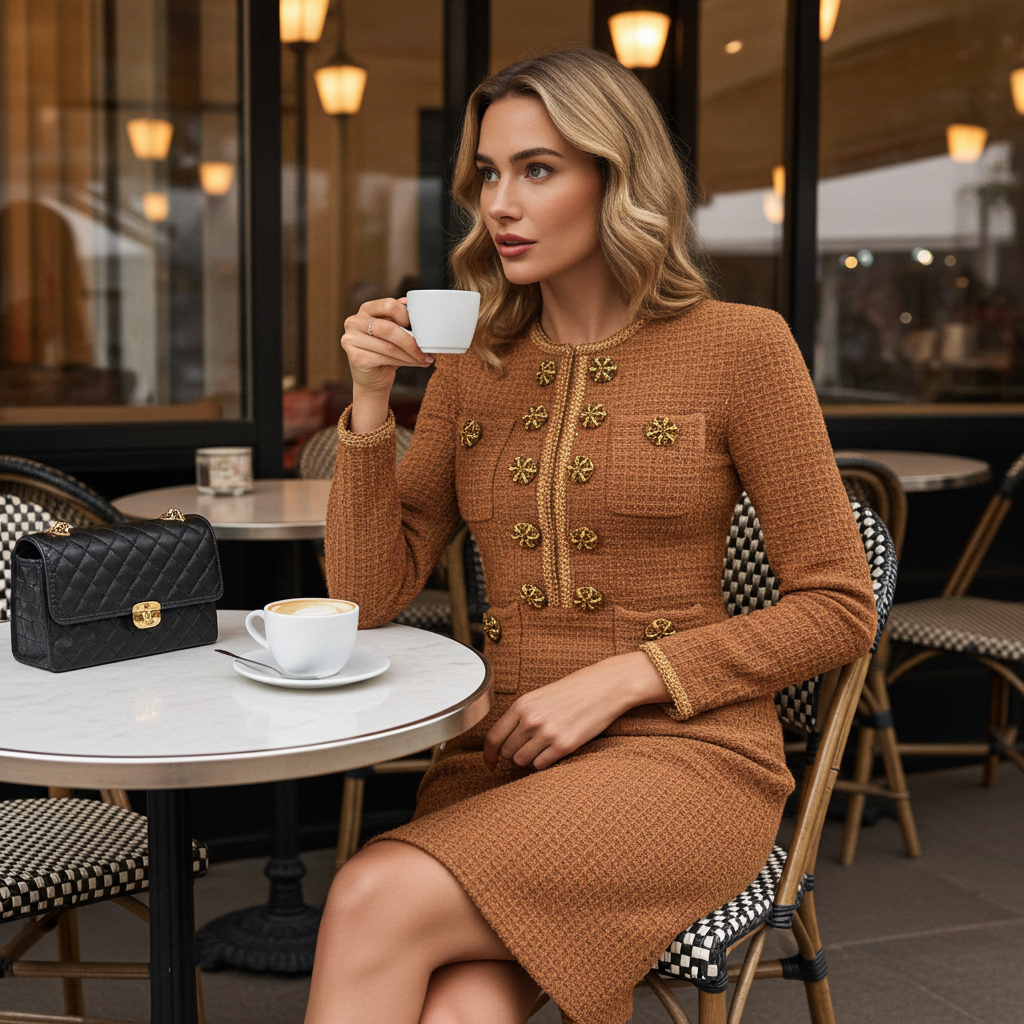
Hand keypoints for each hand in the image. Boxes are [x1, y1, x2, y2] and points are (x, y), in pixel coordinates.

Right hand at [341, 297, 433, 432]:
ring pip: (389, 346)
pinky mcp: (355, 358)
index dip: (407, 317)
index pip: (389, 305)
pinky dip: (405, 362)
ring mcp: (351, 339)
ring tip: (425, 358)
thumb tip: (419, 311)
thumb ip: (402, 319)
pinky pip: (385, 359)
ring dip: (411, 354)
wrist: (373, 379)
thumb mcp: (395, 332)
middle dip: (411, 341)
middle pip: (388, 327)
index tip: (421, 329)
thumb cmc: (386, 352)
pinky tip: (416, 363)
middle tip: (427, 350)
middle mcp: (355, 321)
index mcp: (367, 309)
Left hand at [483, 651, 669, 770]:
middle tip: (527, 747)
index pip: (494, 737)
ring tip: (542, 747)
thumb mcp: (540, 695)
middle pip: (507, 752)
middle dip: (513, 753)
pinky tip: (553, 750)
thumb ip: (521, 714)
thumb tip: (505, 738)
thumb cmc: (574, 689)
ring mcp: (547, 734)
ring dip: (528, 759)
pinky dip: (544, 762)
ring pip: (522, 761)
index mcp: (522, 705)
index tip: (489, 763)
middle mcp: (531, 720)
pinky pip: (541, 765)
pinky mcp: (564, 746)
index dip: (488, 754)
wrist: (604, 686)